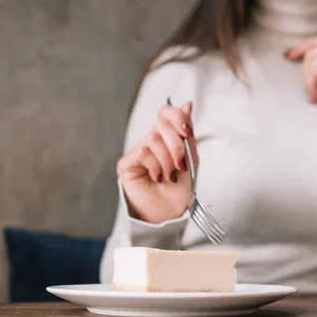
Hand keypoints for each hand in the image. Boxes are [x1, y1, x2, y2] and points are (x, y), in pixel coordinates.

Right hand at [117, 103, 198, 223]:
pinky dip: (156, 166)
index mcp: (166, 137)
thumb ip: (187, 133)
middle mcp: (150, 141)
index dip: (177, 117)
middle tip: (181, 166)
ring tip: (169, 176)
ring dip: (168, 161)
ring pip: (154, 139)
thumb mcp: (190, 158)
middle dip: (177, 146)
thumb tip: (187, 103)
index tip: (188, 133)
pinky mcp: (126, 163)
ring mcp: (137, 151)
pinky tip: (157, 178)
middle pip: (162, 124)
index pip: (166, 113)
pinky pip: (144, 152)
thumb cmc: (181, 188)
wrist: (171, 212)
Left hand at [286, 36, 316, 102]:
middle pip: (311, 54)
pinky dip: (311, 84)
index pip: (316, 40)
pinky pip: (315, 71)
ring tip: (316, 96)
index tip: (290, 56)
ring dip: (308, 82)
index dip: (301, 48)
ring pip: (310, 63)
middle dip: (305, 74)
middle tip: (312, 92)